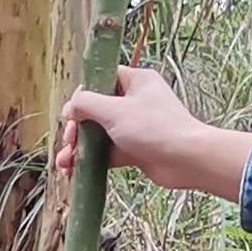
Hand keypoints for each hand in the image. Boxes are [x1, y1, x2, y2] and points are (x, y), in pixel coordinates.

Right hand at [56, 63, 251, 202]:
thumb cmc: (154, 128)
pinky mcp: (135, 149)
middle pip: (95, 109)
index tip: (72, 114)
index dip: (82, 96)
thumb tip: (69, 108)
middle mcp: (136, 101)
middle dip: (77, 128)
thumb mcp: (114, 110)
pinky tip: (74, 170)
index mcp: (136, 81)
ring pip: (98, 133)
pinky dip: (91, 160)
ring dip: (79, 147)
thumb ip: (86, 104)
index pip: (101, 80)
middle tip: (69, 141)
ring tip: (65, 163)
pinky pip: (106, 152)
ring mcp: (135, 126)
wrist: (186, 160)